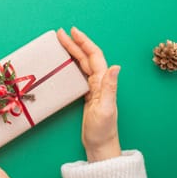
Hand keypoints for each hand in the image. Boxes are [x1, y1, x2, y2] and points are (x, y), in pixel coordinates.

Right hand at [57, 27, 121, 161]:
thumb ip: (110, 87)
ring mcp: (93, 88)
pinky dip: (72, 64)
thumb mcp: (106, 109)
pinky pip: (79, 73)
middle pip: (86, 57)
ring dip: (73, 51)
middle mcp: (99, 82)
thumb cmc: (103, 130)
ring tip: (61, 42)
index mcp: (103, 82)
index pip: (93, 56)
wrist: (100, 145)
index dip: (84, 42)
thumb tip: (116, 66)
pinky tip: (65, 62)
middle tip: (60, 33)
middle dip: (74, 43)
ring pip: (82, 64)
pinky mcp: (87, 94)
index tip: (72, 32)